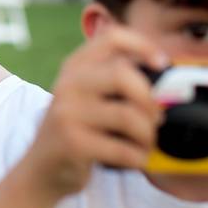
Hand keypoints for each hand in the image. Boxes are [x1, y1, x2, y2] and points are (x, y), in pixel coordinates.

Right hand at [22, 25, 166, 201]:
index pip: (112, 38)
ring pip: (129, 116)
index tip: (161, 62)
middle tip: (156, 118)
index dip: (142, 45)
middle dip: (149, 100)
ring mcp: (68, 113)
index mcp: (75, 66)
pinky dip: (139, 157)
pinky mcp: (73, 143)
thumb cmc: (77, 130)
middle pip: (123, 75)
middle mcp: (68, 84)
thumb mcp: (85, 96)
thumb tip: (167, 87)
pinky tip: (134, 158)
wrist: (41, 169)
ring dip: (148, 135)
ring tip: (145, 143)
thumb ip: (114, 82)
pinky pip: (124, 149)